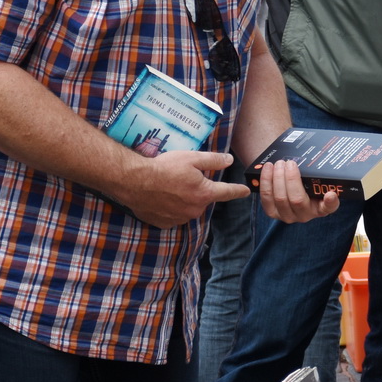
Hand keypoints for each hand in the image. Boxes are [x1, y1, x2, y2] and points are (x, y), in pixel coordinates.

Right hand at [122, 150, 247, 229]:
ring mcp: (180, 218)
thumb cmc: (164, 167)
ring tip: (169, 187)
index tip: (246, 191)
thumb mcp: (191, 158)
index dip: (238, 191)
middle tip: (183, 178)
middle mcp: (195, 209)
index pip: (227, 192)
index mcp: (204, 193)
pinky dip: (171, 208)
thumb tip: (229, 161)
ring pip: (189, 208)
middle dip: (199, 190)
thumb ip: (213, 160)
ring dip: (184, 199)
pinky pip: (173, 216)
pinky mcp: (165, 223)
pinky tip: (161, 197)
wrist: (134, 181)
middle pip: (204, 199)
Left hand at [257, 159, 340, 222]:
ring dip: (276, 178)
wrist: (292, 190)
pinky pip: (266, 199)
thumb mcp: (316, 181)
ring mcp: (288, 216)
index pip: (329, 207)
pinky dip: (265, 182)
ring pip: (280, 199)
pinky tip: (267, 169)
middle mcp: (306, 215)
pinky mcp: (273, 213)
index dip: (330, 202)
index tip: (331, 194)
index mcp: (321, 207)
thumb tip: (317, 160)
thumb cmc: (307, 183)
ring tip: (277, 164)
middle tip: (289, 162)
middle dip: (290, 178)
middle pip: (297, 200)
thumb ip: (317, 175)